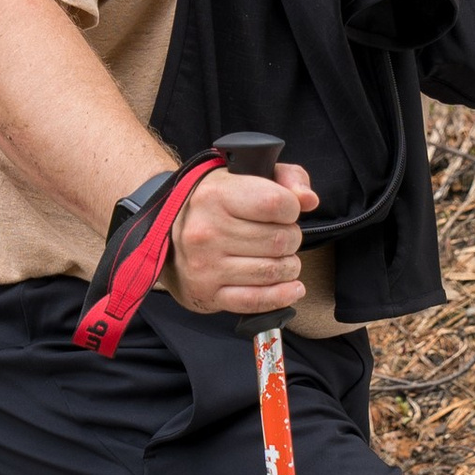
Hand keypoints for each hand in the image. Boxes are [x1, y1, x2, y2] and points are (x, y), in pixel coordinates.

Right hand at [169, 157, 317, 314]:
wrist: (166, 229)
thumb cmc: (213, 201)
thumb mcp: (245, 174)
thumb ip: (286, 177)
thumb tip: (308, 200)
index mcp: (215, 195)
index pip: (278, 203)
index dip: (292, 208)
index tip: (285, 210)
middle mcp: (207, 231)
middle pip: (280, 240)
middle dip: (290, 238)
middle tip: (279, 235)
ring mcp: (205, 265)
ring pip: (273, 270)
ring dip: (288, 266)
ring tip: (280, 257)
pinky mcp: (207, 292)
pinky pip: (256, 301)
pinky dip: (281, 296)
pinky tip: (291, 287)